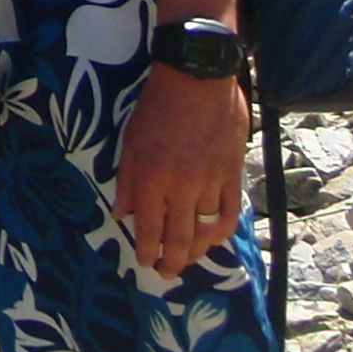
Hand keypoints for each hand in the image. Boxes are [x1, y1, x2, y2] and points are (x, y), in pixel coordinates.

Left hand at [111, 66, 249, 281]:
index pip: (149, 227)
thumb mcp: (131, 141)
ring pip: (204, 231)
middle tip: (167, 272)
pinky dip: (221, 230)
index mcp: (151, 178)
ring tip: (189, 261)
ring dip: (196, 252)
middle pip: (179, 237)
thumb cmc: (157, 106)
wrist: (198, 78)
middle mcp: (181, 187)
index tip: (145, 262)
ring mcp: (210, 183)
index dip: (147, 250)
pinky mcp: (232, 174)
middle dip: (171, 261)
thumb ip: (127, 181)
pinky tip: (214, 238)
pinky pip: (229, 213)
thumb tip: (120, 215)